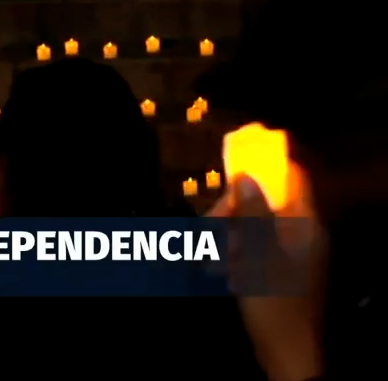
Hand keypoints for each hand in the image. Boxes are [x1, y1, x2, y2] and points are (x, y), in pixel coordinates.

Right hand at [210, 175, 325, 380]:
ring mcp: (291, 252)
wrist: (285, 351)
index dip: (266, 165)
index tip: (234, 163)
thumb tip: (246, 176)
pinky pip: (255, 246)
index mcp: (304, 225)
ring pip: (254, 224)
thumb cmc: (273, 300)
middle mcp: (302, 234)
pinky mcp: (279, 270)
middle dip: (233, 208)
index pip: (292, 178)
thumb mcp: (257, 253)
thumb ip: (252, 213)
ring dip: (228, 231)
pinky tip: (219, 266)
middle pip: (265, 201)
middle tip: (209, 224)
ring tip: (210, 251)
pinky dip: (235, 250)